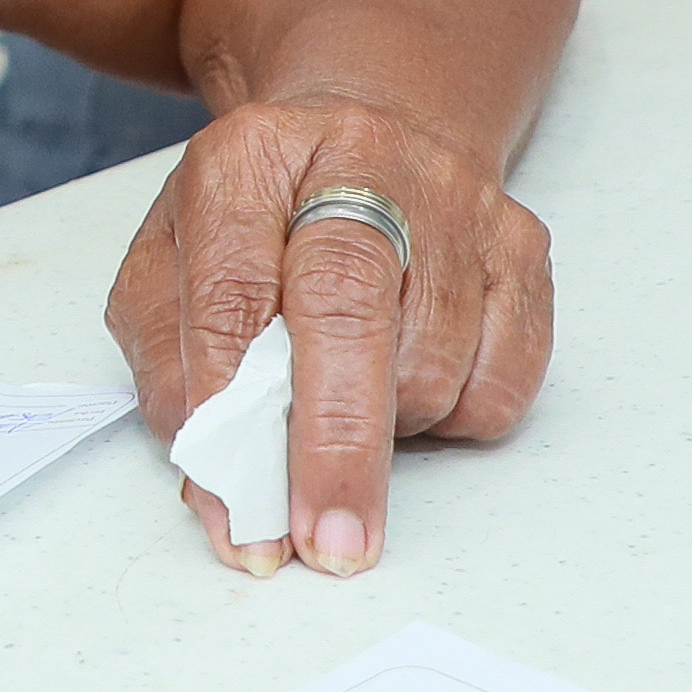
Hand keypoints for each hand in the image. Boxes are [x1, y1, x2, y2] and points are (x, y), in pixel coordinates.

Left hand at [106, 88, 550, 575]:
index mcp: (247, 161)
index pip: (233, 295)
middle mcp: (357, 160)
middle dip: (336, 447)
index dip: (234, 415)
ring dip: (389, 429)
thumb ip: (175, 378)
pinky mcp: (521, 243)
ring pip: (431, 361)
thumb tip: (223, 495)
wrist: (364, 147)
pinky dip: (455, 415)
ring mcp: (452, 198)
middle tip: (329, 543)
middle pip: (350, 310)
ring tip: (351, 403)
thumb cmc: (256, 230)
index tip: (244, 516)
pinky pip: (502, 380)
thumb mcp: (171, 277)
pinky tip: (412, 380)